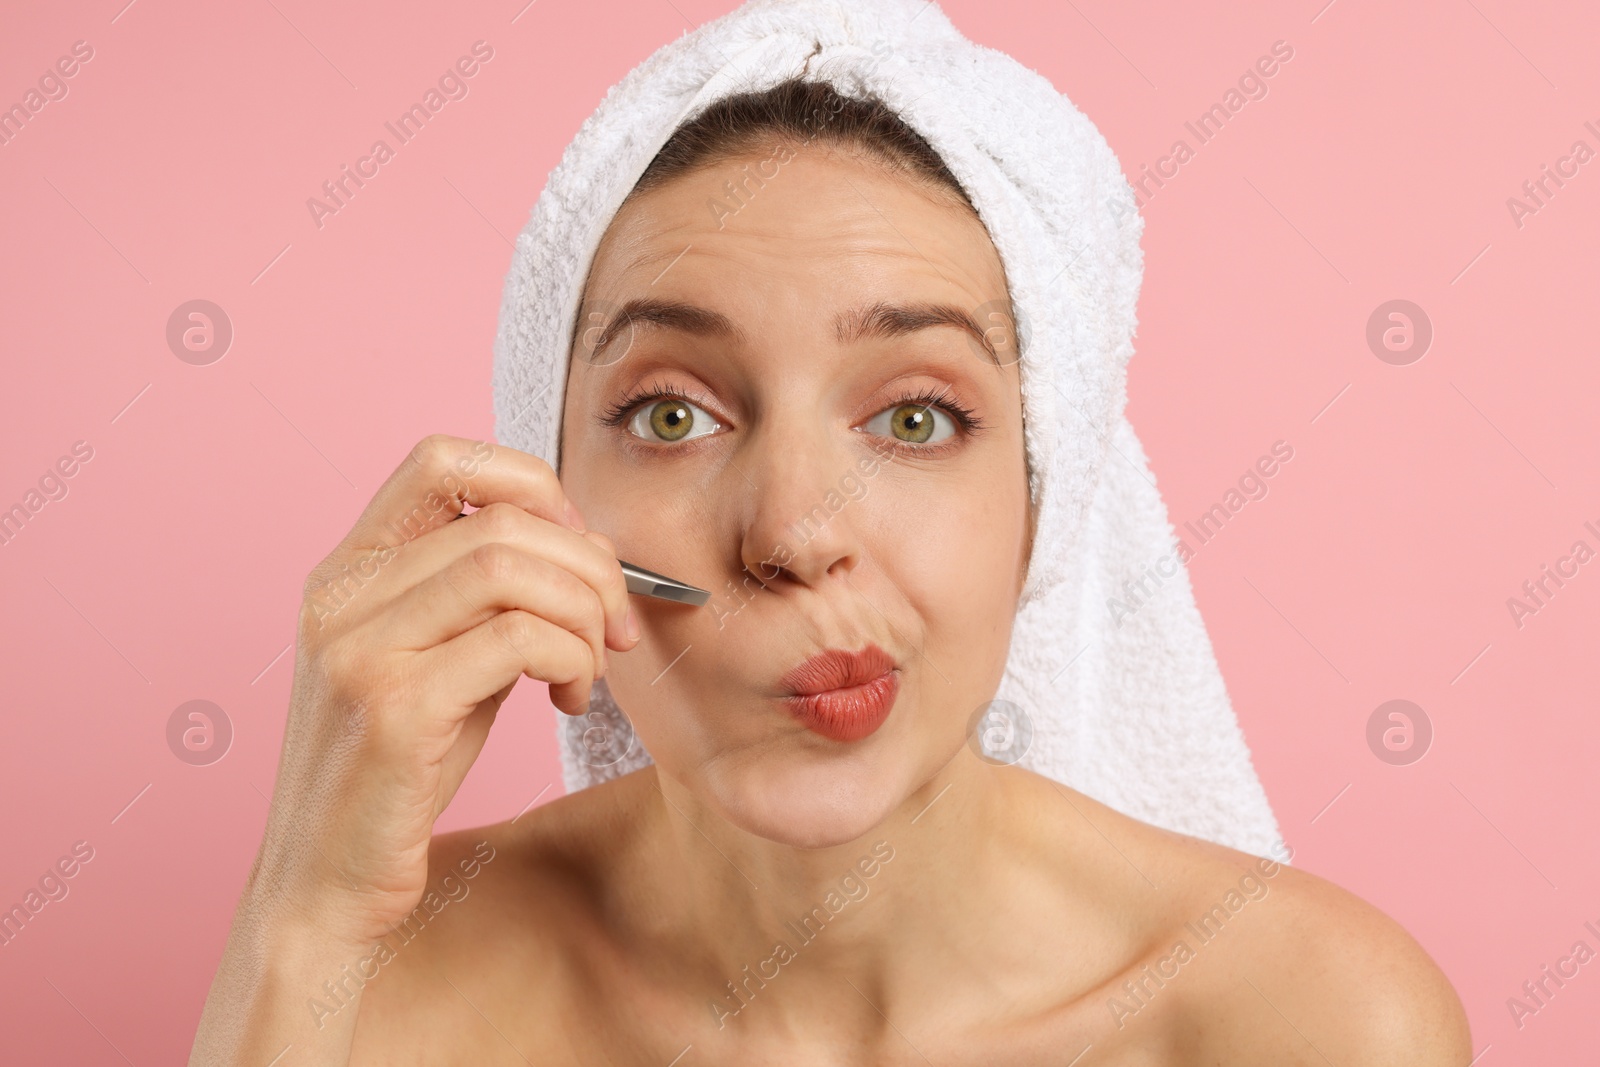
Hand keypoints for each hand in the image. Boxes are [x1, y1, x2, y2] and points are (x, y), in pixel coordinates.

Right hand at [249, 433, 637, 944]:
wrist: (327, 883)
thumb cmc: (397, 772)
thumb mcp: (442, 660)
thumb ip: (490, 598)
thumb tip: (589, 543)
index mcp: (348, 570)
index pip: (441, 458)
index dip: (530, 482)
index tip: (577, 546)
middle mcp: (342, 595)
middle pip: (500, 519)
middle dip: (588, 565)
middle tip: (617, 627)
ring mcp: (358, 649)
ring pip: (509, 568)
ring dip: (583, 613)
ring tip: (590, 667)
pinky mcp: (393, 710)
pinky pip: (516, 639)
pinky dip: (570, 658)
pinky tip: (569, 698)